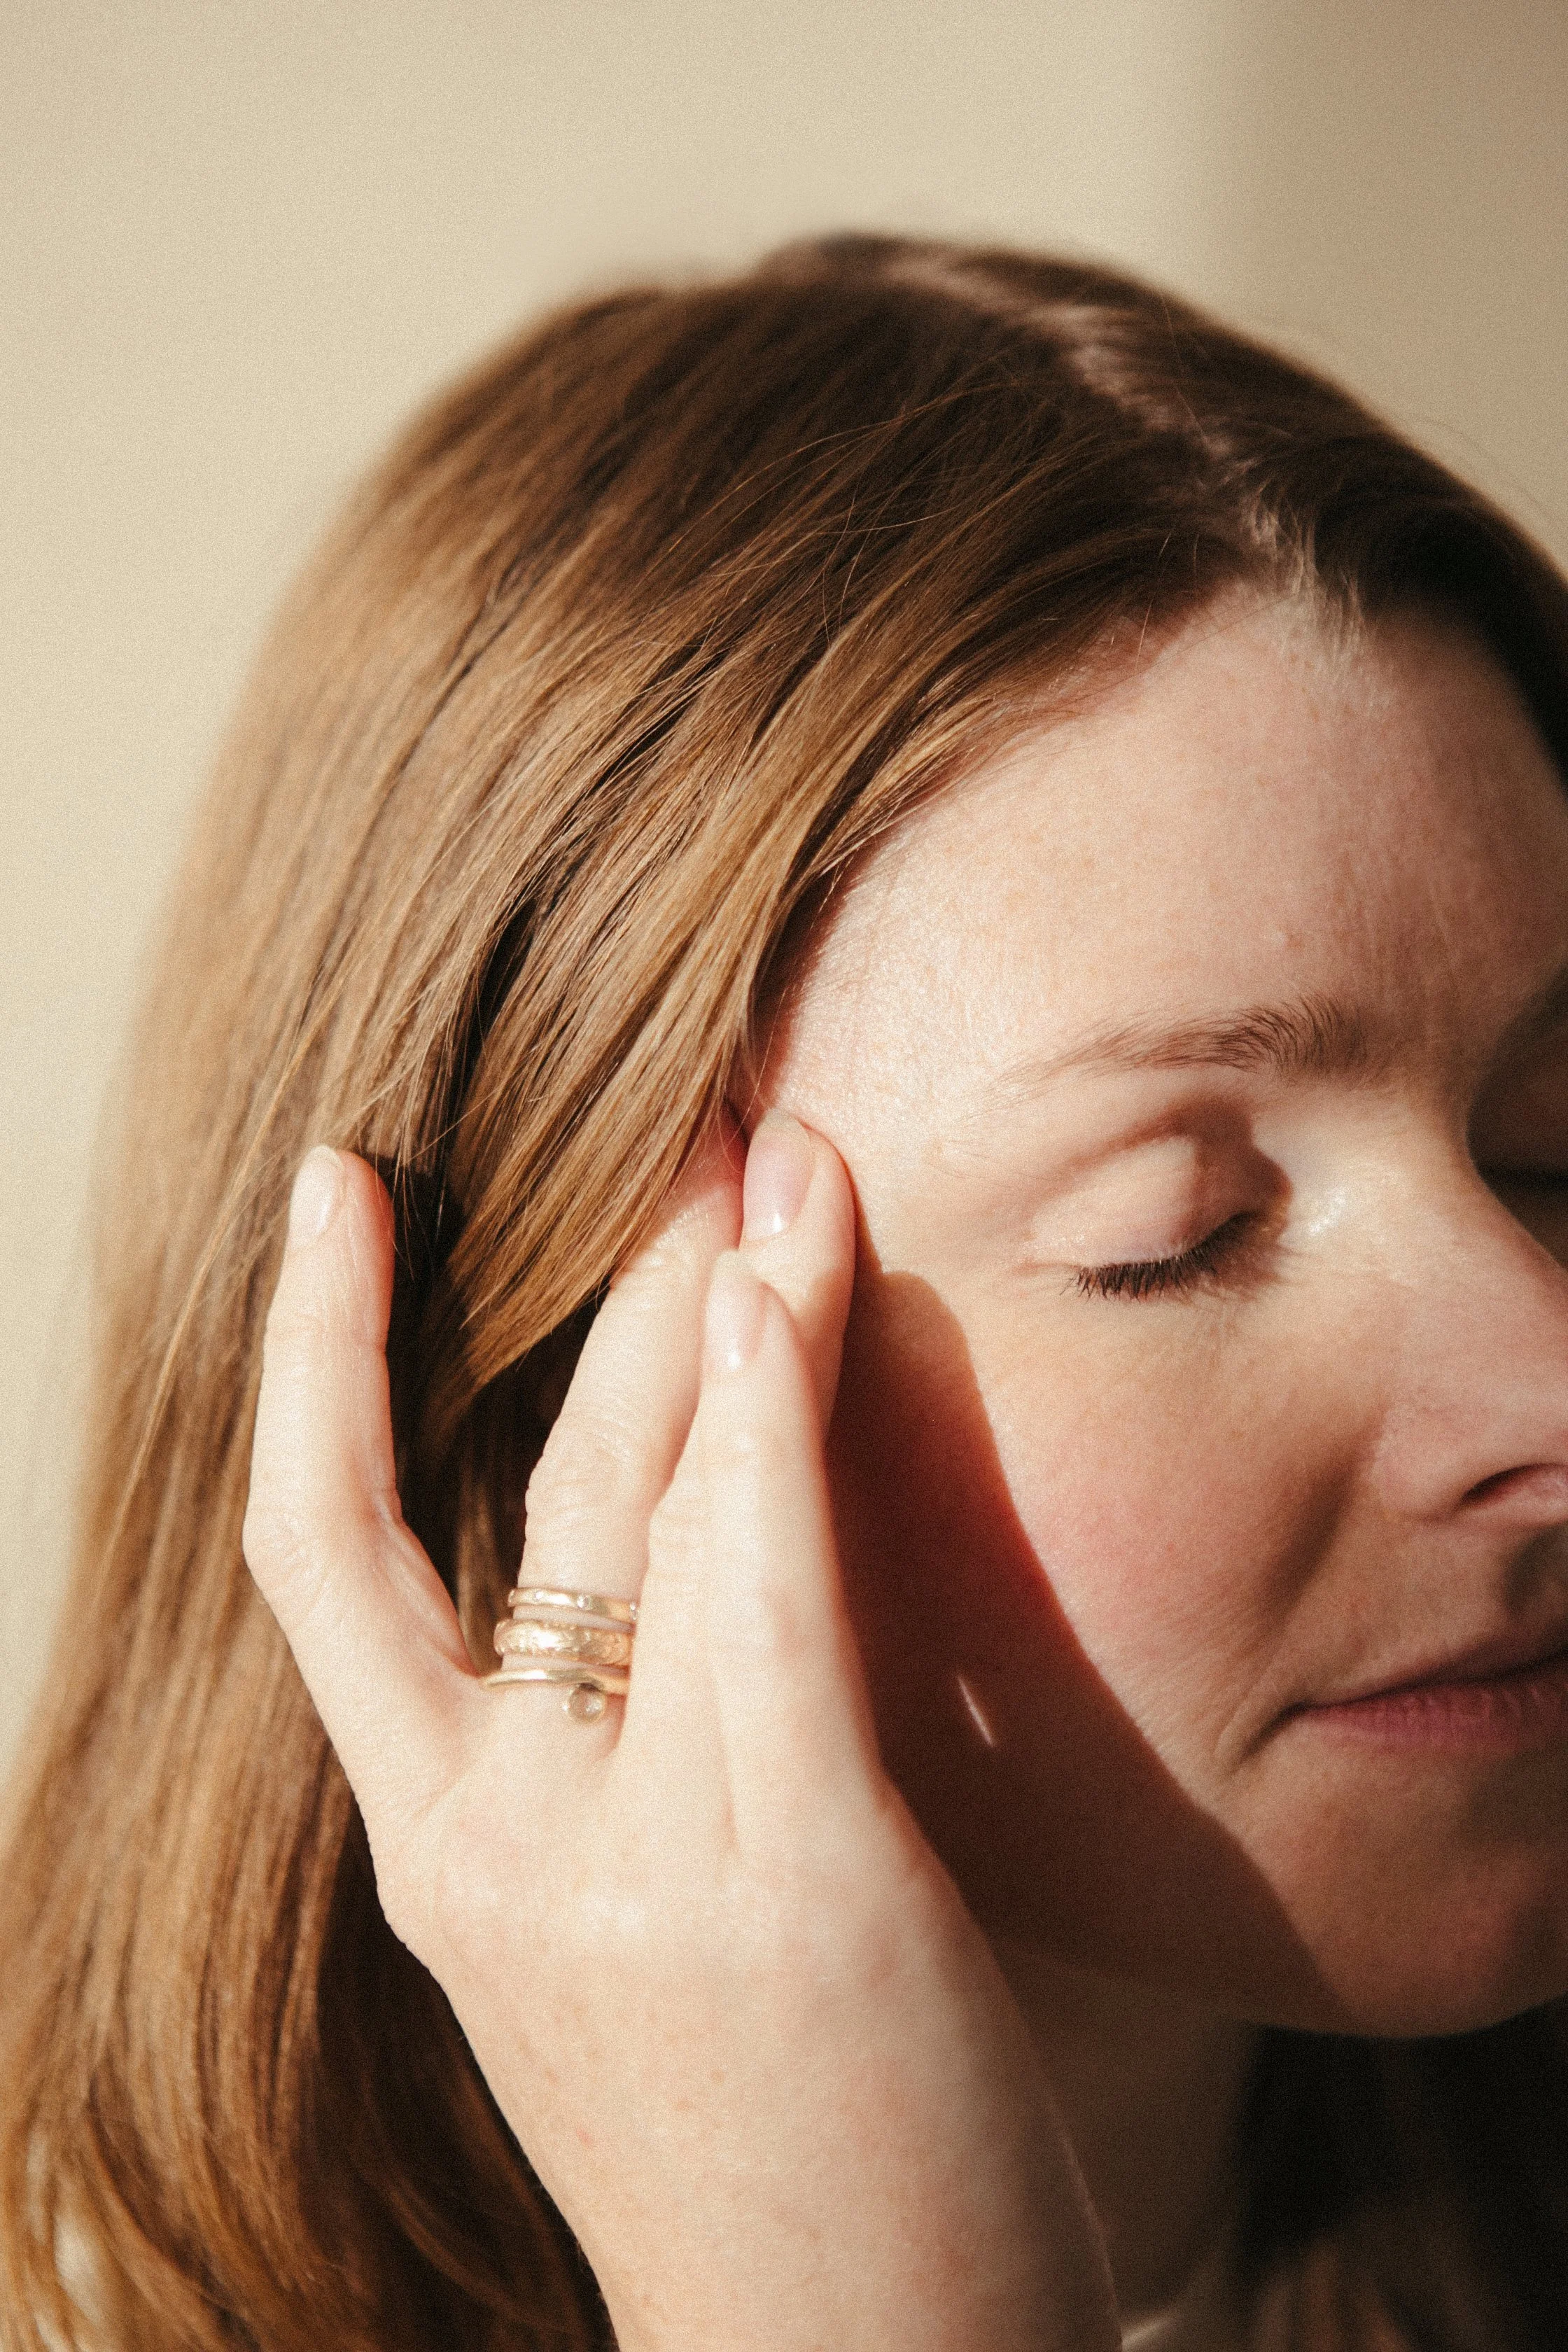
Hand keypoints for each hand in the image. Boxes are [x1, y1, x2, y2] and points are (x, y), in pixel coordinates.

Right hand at [243, 1117, 1117, 2351]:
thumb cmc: (763, 2141)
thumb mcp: (631, 1927)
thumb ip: (620, 1732)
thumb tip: (688, 1502)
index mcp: (437, 1849)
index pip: (322, 1553)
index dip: (314, 1357)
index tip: (341, 1187)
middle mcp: (488, 1838)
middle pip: (526, 1484)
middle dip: (611, 1279)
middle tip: (697, 1117)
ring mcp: (624, 1859)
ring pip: (650, 1501)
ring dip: (719, 1296)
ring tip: (787, 1148)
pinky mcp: (782, 1877)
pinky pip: (763, 1593)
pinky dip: (775, 1417)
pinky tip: (797, 1283)